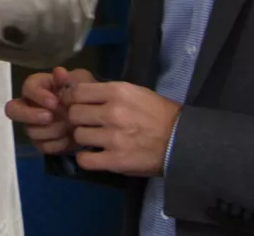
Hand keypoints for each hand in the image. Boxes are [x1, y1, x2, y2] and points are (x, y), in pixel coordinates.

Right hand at [6, 66, 93, 153]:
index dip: (38, 95)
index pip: (27, 88)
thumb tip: (59, 72)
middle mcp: (29, 106)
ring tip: (69, 128)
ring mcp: (32, 125)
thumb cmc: (81, 95)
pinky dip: (57, 144)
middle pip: (13, 110)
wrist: (92, 116)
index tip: (55, 102)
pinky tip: (69, 139)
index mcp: (36, 87)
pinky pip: (42, 146)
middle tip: (49, 117)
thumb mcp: (79, 81)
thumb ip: (68, 78)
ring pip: (31, 131)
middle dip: (30, 115)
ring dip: (51, 130)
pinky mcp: (40, 143)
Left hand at [64, 80, 181, 176]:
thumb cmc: (157, 113)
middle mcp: (112, 112)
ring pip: (78, 136)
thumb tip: (79, 94)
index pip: (77, 92)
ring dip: (83, 138)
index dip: (72, 99)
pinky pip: (85, 160)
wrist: (181, 140)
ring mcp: (113, 138)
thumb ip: (108, 93)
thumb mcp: (134, 92)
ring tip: (93, 140)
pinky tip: (94, 155)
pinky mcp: (116, 161)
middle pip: (74, 114)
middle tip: (85, 123)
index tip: (75, 105)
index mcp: (117, 91)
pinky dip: (85, 159)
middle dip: (77, 119)